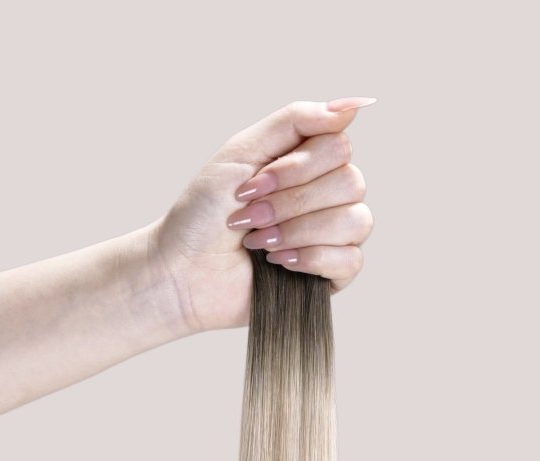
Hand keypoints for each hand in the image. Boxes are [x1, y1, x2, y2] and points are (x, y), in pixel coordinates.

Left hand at [152, 98, 375, 336]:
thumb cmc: (203, 216)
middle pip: (351, 183)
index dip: (299, 167)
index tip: (254, 184)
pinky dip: (311, 260)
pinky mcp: (330, 276)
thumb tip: (353, 105)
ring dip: (299, 231)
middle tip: (250, 217)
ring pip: (356, 222)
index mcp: (307, 163)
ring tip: (259, 242)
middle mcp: (326, 196)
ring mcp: (332, 237)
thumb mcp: (242, 152)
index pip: (339, 147)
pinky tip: (279, 263)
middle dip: (291, 203)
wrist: (183, 274)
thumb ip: (295, 120)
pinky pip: (352, 261)